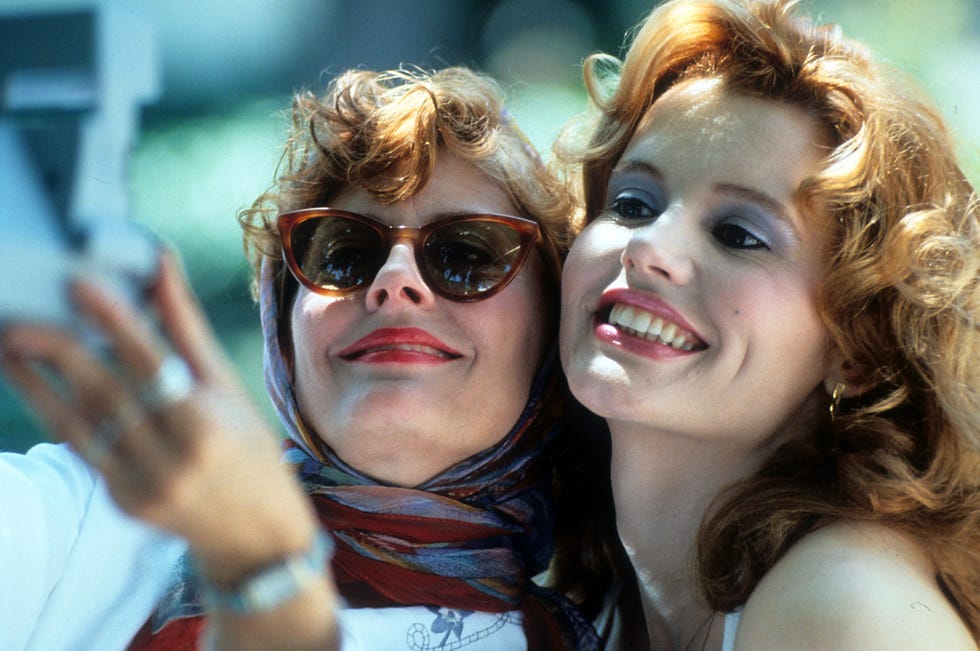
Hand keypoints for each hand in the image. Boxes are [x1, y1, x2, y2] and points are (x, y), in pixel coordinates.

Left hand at [0, 252, 316, 578]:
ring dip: (37, 385)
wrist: (256, 532)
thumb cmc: (249, 447)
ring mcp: (142, 486)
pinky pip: (84, 450)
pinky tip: (36, 384)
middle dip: (60, 354)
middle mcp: (172, 459)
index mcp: (206, 425)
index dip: (116, 323)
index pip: (154, 364)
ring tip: (9, 348)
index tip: (80, 285)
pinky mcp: (122, 503)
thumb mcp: (227, 386)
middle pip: (107, 396)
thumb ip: (186, 328)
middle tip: (20, 320)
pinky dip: (58, 414)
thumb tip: (161, 262)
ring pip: (80, 425)